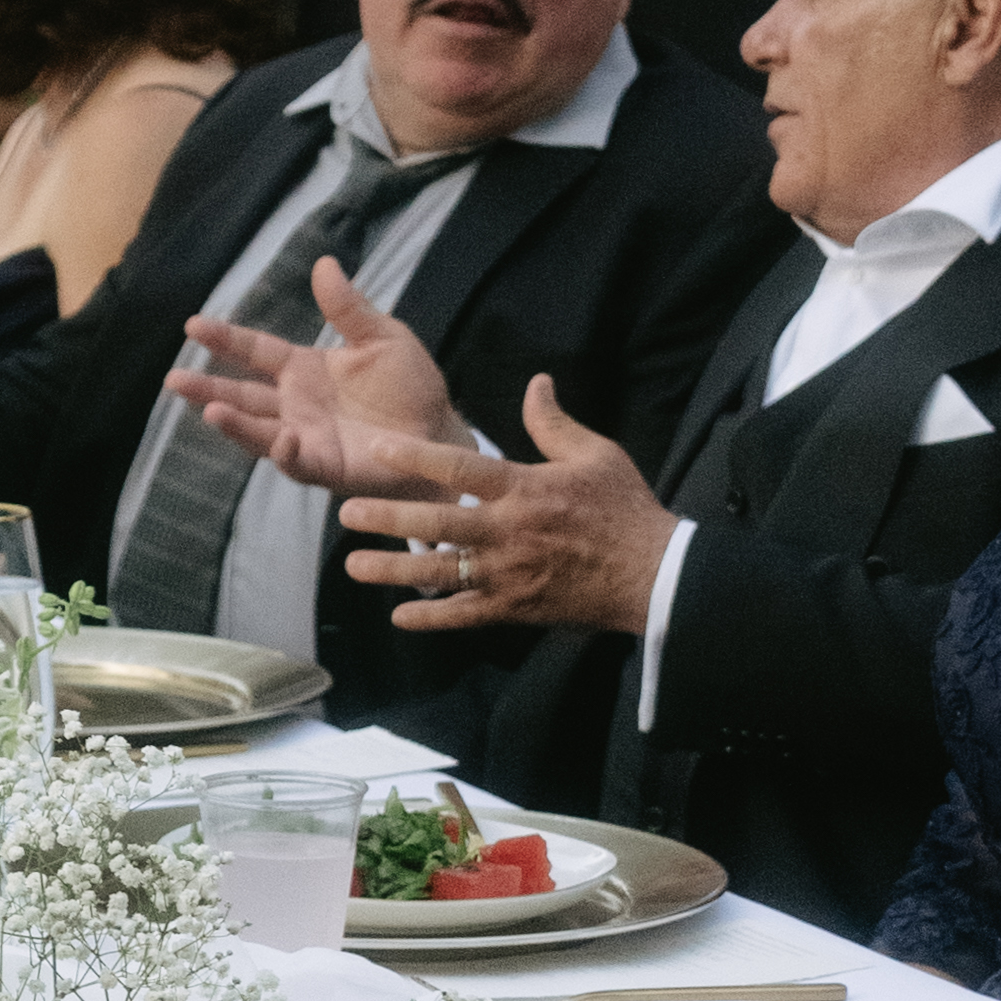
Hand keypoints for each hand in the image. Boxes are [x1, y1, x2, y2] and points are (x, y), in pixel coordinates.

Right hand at [174, 262, 446, 479]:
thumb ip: (349, 308)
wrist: (441, 434)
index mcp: (305, 369)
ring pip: (258, 430)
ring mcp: (306, 437)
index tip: (192, 325)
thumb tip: (323, 263)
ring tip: (209, 409)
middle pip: (242, 394)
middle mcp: (296, 404)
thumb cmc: (412, 387)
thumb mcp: (383, 338)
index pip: (256, 351)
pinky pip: (296, 462)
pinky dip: (285, 452)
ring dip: (233, 422)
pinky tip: (282, 438)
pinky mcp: (325, 466)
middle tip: (174, 380)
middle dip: (207, 387)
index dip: (225, 339)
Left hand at [335, 376, 667, 643]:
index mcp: (524, 489)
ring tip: (354, 567)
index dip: (417, 456)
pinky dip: (431, 618)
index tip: (378, 447)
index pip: (460, 467)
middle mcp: (508, 532)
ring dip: (394, 570)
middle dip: (388, 519)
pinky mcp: (515, 608)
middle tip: (346, 514)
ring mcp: (508, 574)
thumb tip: (535, 382)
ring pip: (441, 573)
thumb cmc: (626, 509)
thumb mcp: (596, 455)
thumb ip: (554, 423)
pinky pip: (465, 615)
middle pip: (437, 524)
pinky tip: (399, 616)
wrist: (654, 575)